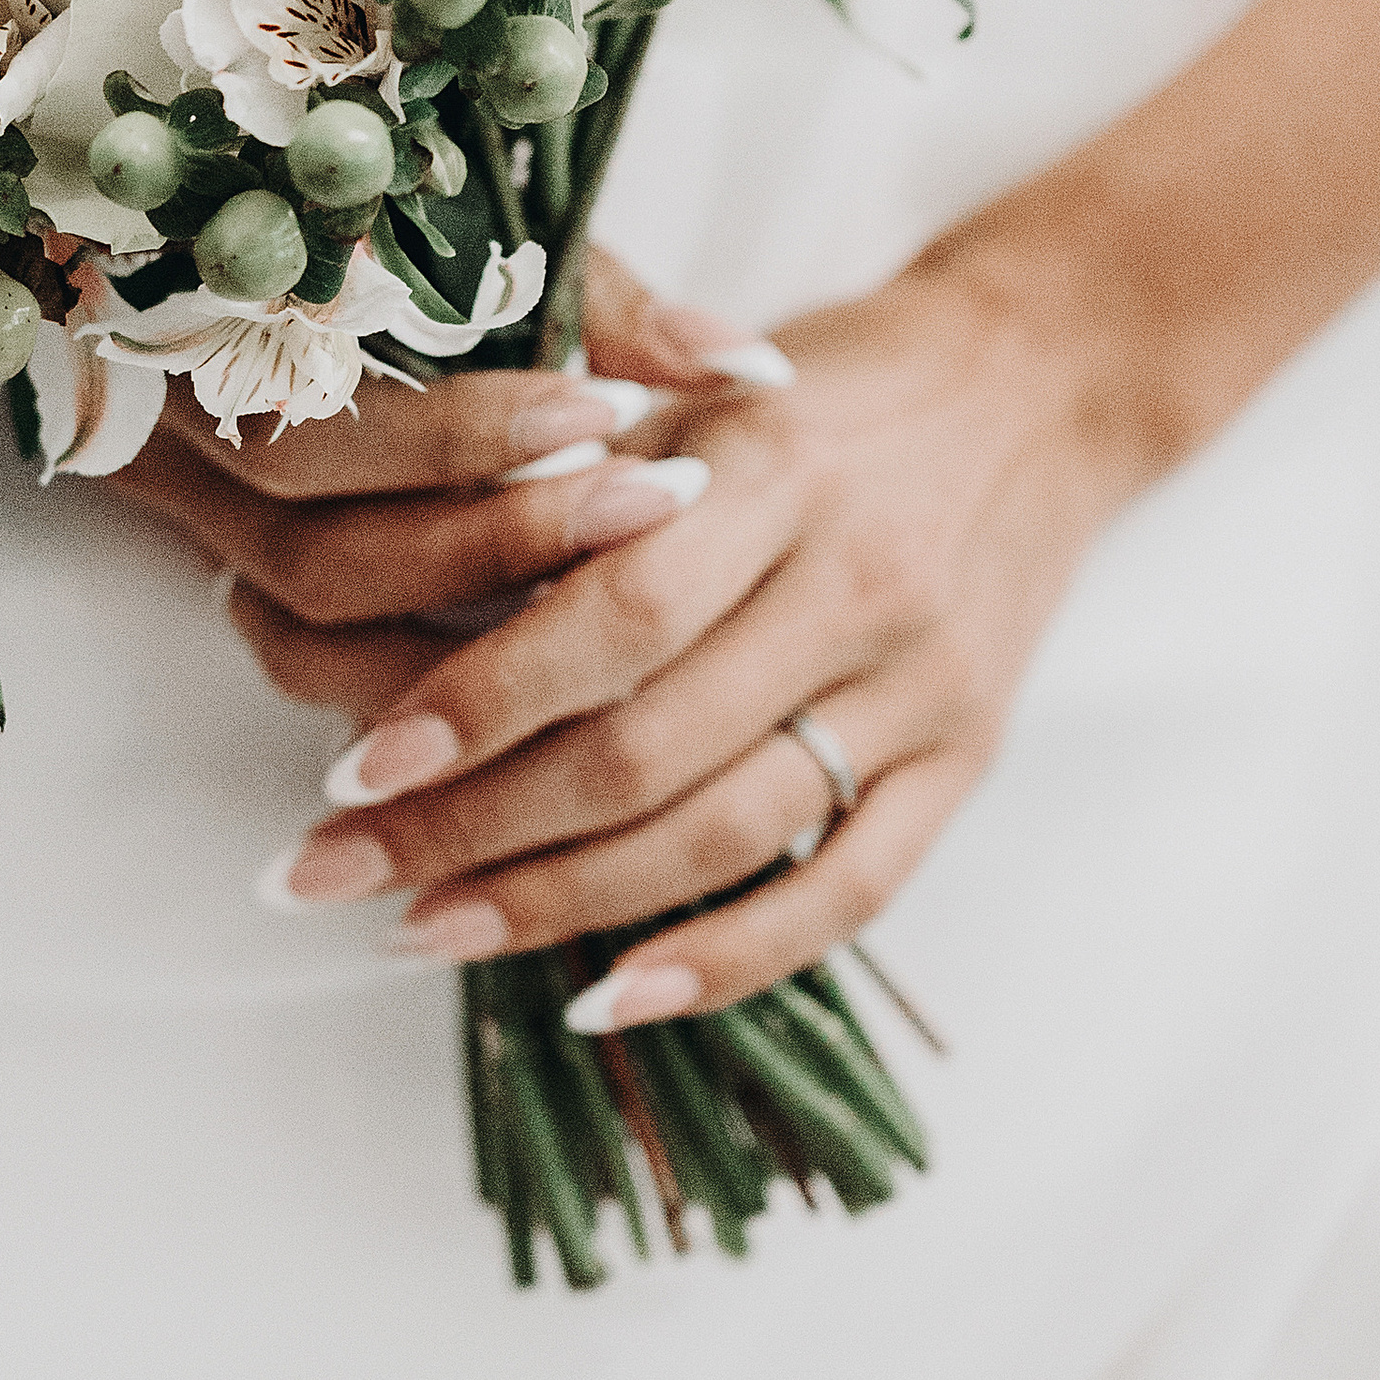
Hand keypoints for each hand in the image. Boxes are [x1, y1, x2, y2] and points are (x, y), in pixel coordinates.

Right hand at [122, 245, 755, 625]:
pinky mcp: (232, 590)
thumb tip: (747, 368)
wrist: (259, 282)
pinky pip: (308, 670)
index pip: (329, 405)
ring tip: (619, 608)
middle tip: (653, 508)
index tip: (612, 409)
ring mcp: (195, 527)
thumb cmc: (404, 250)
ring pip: (305, 626)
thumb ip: (601, 304)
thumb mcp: (489, 246)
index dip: (466, 431)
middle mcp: (179, 436)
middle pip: (321, 546)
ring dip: (465, 640)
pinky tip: (544, 684)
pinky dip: (418, 685)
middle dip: (497, 541)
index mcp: (213, 319)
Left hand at [215, 259, 1153, 1025]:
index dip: (477, 702)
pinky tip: (611, 998)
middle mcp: (856, 584)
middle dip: (470, 829)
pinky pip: (845, 894)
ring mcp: (921, 688)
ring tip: (427, 931)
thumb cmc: (837, 385)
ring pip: (727, 836)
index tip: (352, 768)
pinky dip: (726, 962)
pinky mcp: (967, 760)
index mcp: (776, 468)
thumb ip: (580, 487)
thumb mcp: (705, 381)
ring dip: (562, 906)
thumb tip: (390, 600)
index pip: (613, 614)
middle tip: (332, 871)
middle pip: (647, 748)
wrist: (1048, 383)